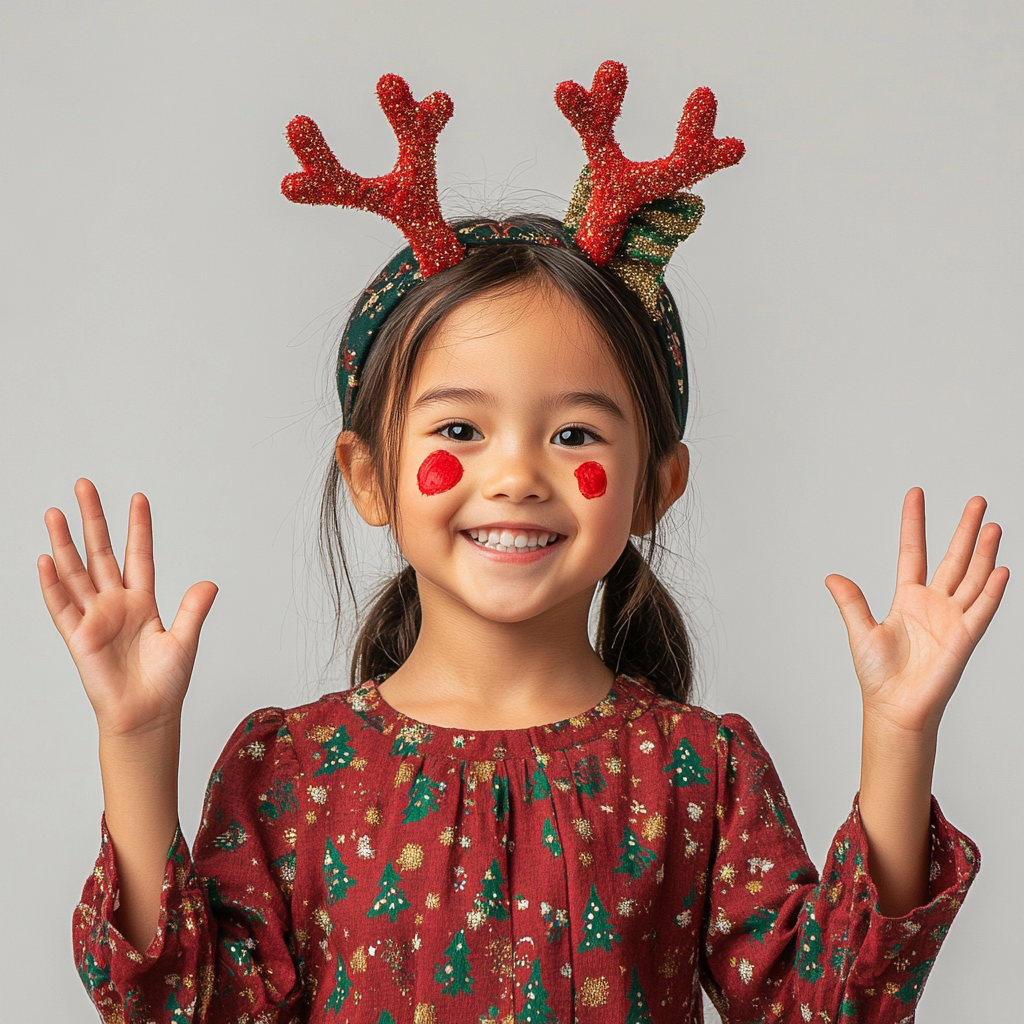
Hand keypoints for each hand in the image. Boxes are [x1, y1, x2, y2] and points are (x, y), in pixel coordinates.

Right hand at [38, 479, 216, 736]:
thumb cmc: (166, 683)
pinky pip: (61, 606)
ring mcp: (94, 618)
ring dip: (64, 543)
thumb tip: (210, 583)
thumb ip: (193, 610)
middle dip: (92, 519)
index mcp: (143, 601)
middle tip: (84, 486)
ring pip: (75, 572)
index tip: (138, 497)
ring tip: (54, 513)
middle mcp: (116, 604)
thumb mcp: (185, 641)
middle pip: (100, 552)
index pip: (139, 554)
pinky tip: (44, 559)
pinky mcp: (78, 637)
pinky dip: (52, 584)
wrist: (146, 716)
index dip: (138, 527)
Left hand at [825, 488, 1007, 735]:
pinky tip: (999, 568)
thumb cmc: (877, 675)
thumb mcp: (860, 631)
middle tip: (977, 501)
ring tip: (991, 525)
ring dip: (983, 552)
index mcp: (907, 598)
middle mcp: (933, 603)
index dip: (914, 523)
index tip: (916, 494)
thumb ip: (852, 602)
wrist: (894, 706)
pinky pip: (981, 609)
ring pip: (972, 577)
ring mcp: (951, 618)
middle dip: (964, 529)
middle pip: (953, 558)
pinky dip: (991, 590)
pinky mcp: (964, 637)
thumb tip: (832, 577)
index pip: (913, 551)